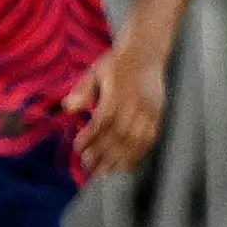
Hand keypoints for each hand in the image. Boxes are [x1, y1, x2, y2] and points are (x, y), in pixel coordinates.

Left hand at [60, 44, 169, 178]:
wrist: (147, 53)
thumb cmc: (116, 63)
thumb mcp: (95, 71)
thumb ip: (82, 90)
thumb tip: (67, 108)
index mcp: (119, 91)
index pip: (105, 118)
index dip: (92, 135)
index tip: (78, 148)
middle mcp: (137, 103)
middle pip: (121, 133)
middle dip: (103, 152)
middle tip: (87, 165)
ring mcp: (151, 111)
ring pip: (137, 140)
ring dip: (120, 158)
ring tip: (104, 172)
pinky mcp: (159, 116)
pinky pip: (150, 139)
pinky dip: (138, 154)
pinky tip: (126, 167)